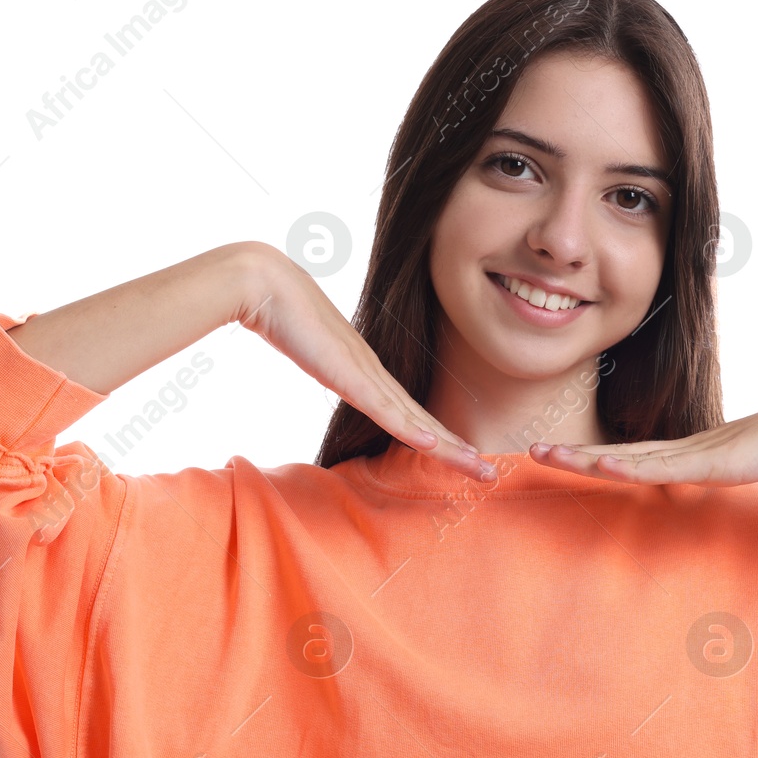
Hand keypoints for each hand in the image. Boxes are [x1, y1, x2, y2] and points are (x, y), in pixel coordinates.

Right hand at [233, 243, 494, 481]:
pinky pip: (385, 409)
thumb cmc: (284, 313)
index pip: (411, 413)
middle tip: (489, 472)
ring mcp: (365, 374)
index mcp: (368, 371)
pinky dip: (411, 430)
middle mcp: (375, 373)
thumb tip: (330, 369)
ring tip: (479, 467)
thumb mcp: (312, 350)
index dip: (439, 437)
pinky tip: (435, 447)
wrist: (268, 285)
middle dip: (458, 450)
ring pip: (415, 420)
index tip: (463, 456)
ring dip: (449, 448)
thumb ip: (326, 363)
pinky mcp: (349, 375)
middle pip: (424, 421)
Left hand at [529, 388, 757, 486]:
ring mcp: (698, 452)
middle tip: (529, 452)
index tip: (559, 458)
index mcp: (693, 453)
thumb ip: (731, 476)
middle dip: (573, 454)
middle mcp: (687, 448)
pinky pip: (664, 467)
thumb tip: (724, 483)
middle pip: (618, 452)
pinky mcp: (715, 461)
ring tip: (544, 455)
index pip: (633, 457)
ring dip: (584, 458)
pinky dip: (629, 465)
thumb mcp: (752, 469)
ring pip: (629, 457)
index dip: (594, 458)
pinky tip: (599, 465)